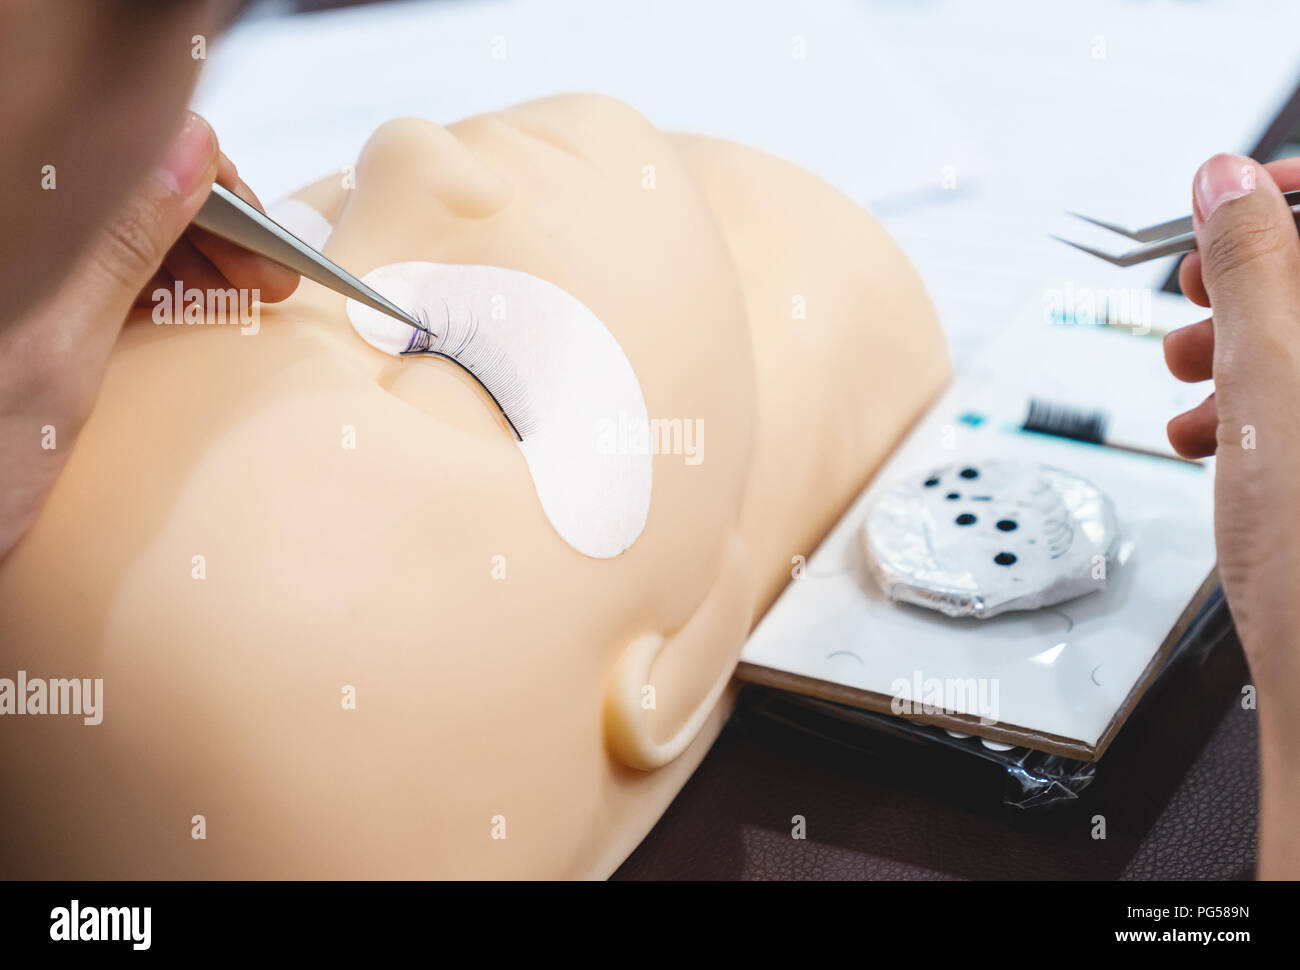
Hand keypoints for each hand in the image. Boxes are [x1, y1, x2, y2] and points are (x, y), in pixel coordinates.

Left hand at [0, 111, 297, 560]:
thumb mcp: (56, 357)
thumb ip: (117, 248)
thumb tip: (189, 149)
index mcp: (14, 232)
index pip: (118, 154)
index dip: (205, 182)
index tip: (262, 240)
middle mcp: (19, 244)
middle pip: (125, 188)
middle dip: (210, 225)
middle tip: (270, 283)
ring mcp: (26, 285)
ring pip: (122, 232)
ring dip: (194, 255)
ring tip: (247, 297)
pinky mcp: (31, 322)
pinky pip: (106, 278)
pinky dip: (160, 287)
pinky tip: (195, 309)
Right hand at [1165, 153, 1299, 877]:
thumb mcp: (1270, 389)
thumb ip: (1252, 271)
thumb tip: (1229, 182)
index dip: (1288, 192)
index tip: (1230, 200)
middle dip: (1249, 278)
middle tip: (1190, 293)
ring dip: (1238, 346)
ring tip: (1184, 377)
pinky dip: (1252, 406)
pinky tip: (1203, 433)